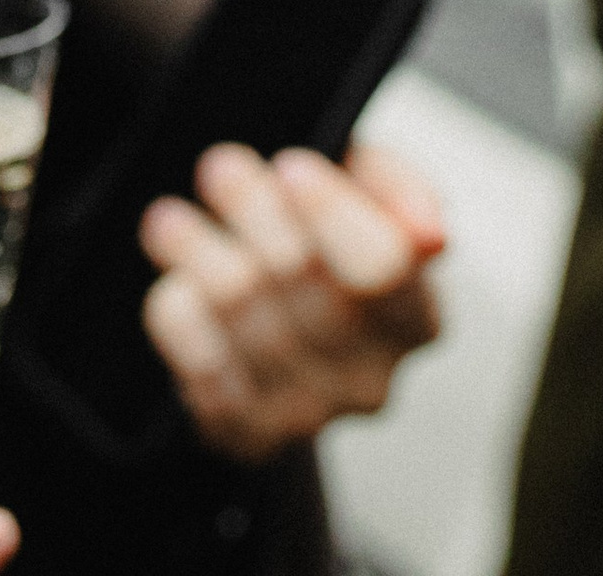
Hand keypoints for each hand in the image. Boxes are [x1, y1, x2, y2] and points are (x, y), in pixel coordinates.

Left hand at [140, 139, 445, 460]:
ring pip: (251, 328)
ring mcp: (312, 414)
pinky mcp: (251, 437)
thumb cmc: (328, 238)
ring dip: (203, 261)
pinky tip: (175, 286)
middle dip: (256, 218)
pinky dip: (184, 326)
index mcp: (417, 316)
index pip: (385, 267)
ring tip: (170, 219)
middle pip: (309, 290)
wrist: (282, 328)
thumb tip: (431, 235)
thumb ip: (399, 188)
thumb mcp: (367, 188)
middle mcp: (373, 378)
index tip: (289, 164)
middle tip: (219, 167)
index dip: (331, 214)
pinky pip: (207, 377)